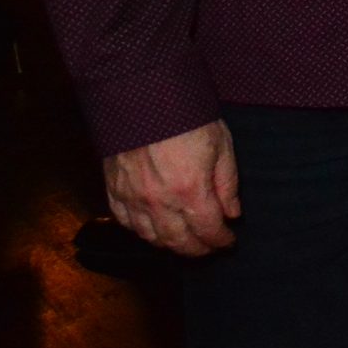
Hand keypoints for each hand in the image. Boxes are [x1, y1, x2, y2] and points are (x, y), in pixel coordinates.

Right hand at [104, 120, 239, 255]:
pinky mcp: (114, 191)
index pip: (208, 231)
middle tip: (209, 248)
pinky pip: (126, 224)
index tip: (228, 241)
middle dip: (198, 249)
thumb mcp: (221, 145)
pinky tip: (154, 230)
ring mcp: (133, 199)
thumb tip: (233, 213)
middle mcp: (159, 202)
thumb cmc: (188, 118)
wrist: (144, 98)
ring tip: (185, 242)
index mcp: (190, 190)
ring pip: (151, 238)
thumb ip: (227, 183)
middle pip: (179, 242)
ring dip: (171, 245)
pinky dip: (142, 233)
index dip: (220, 240)